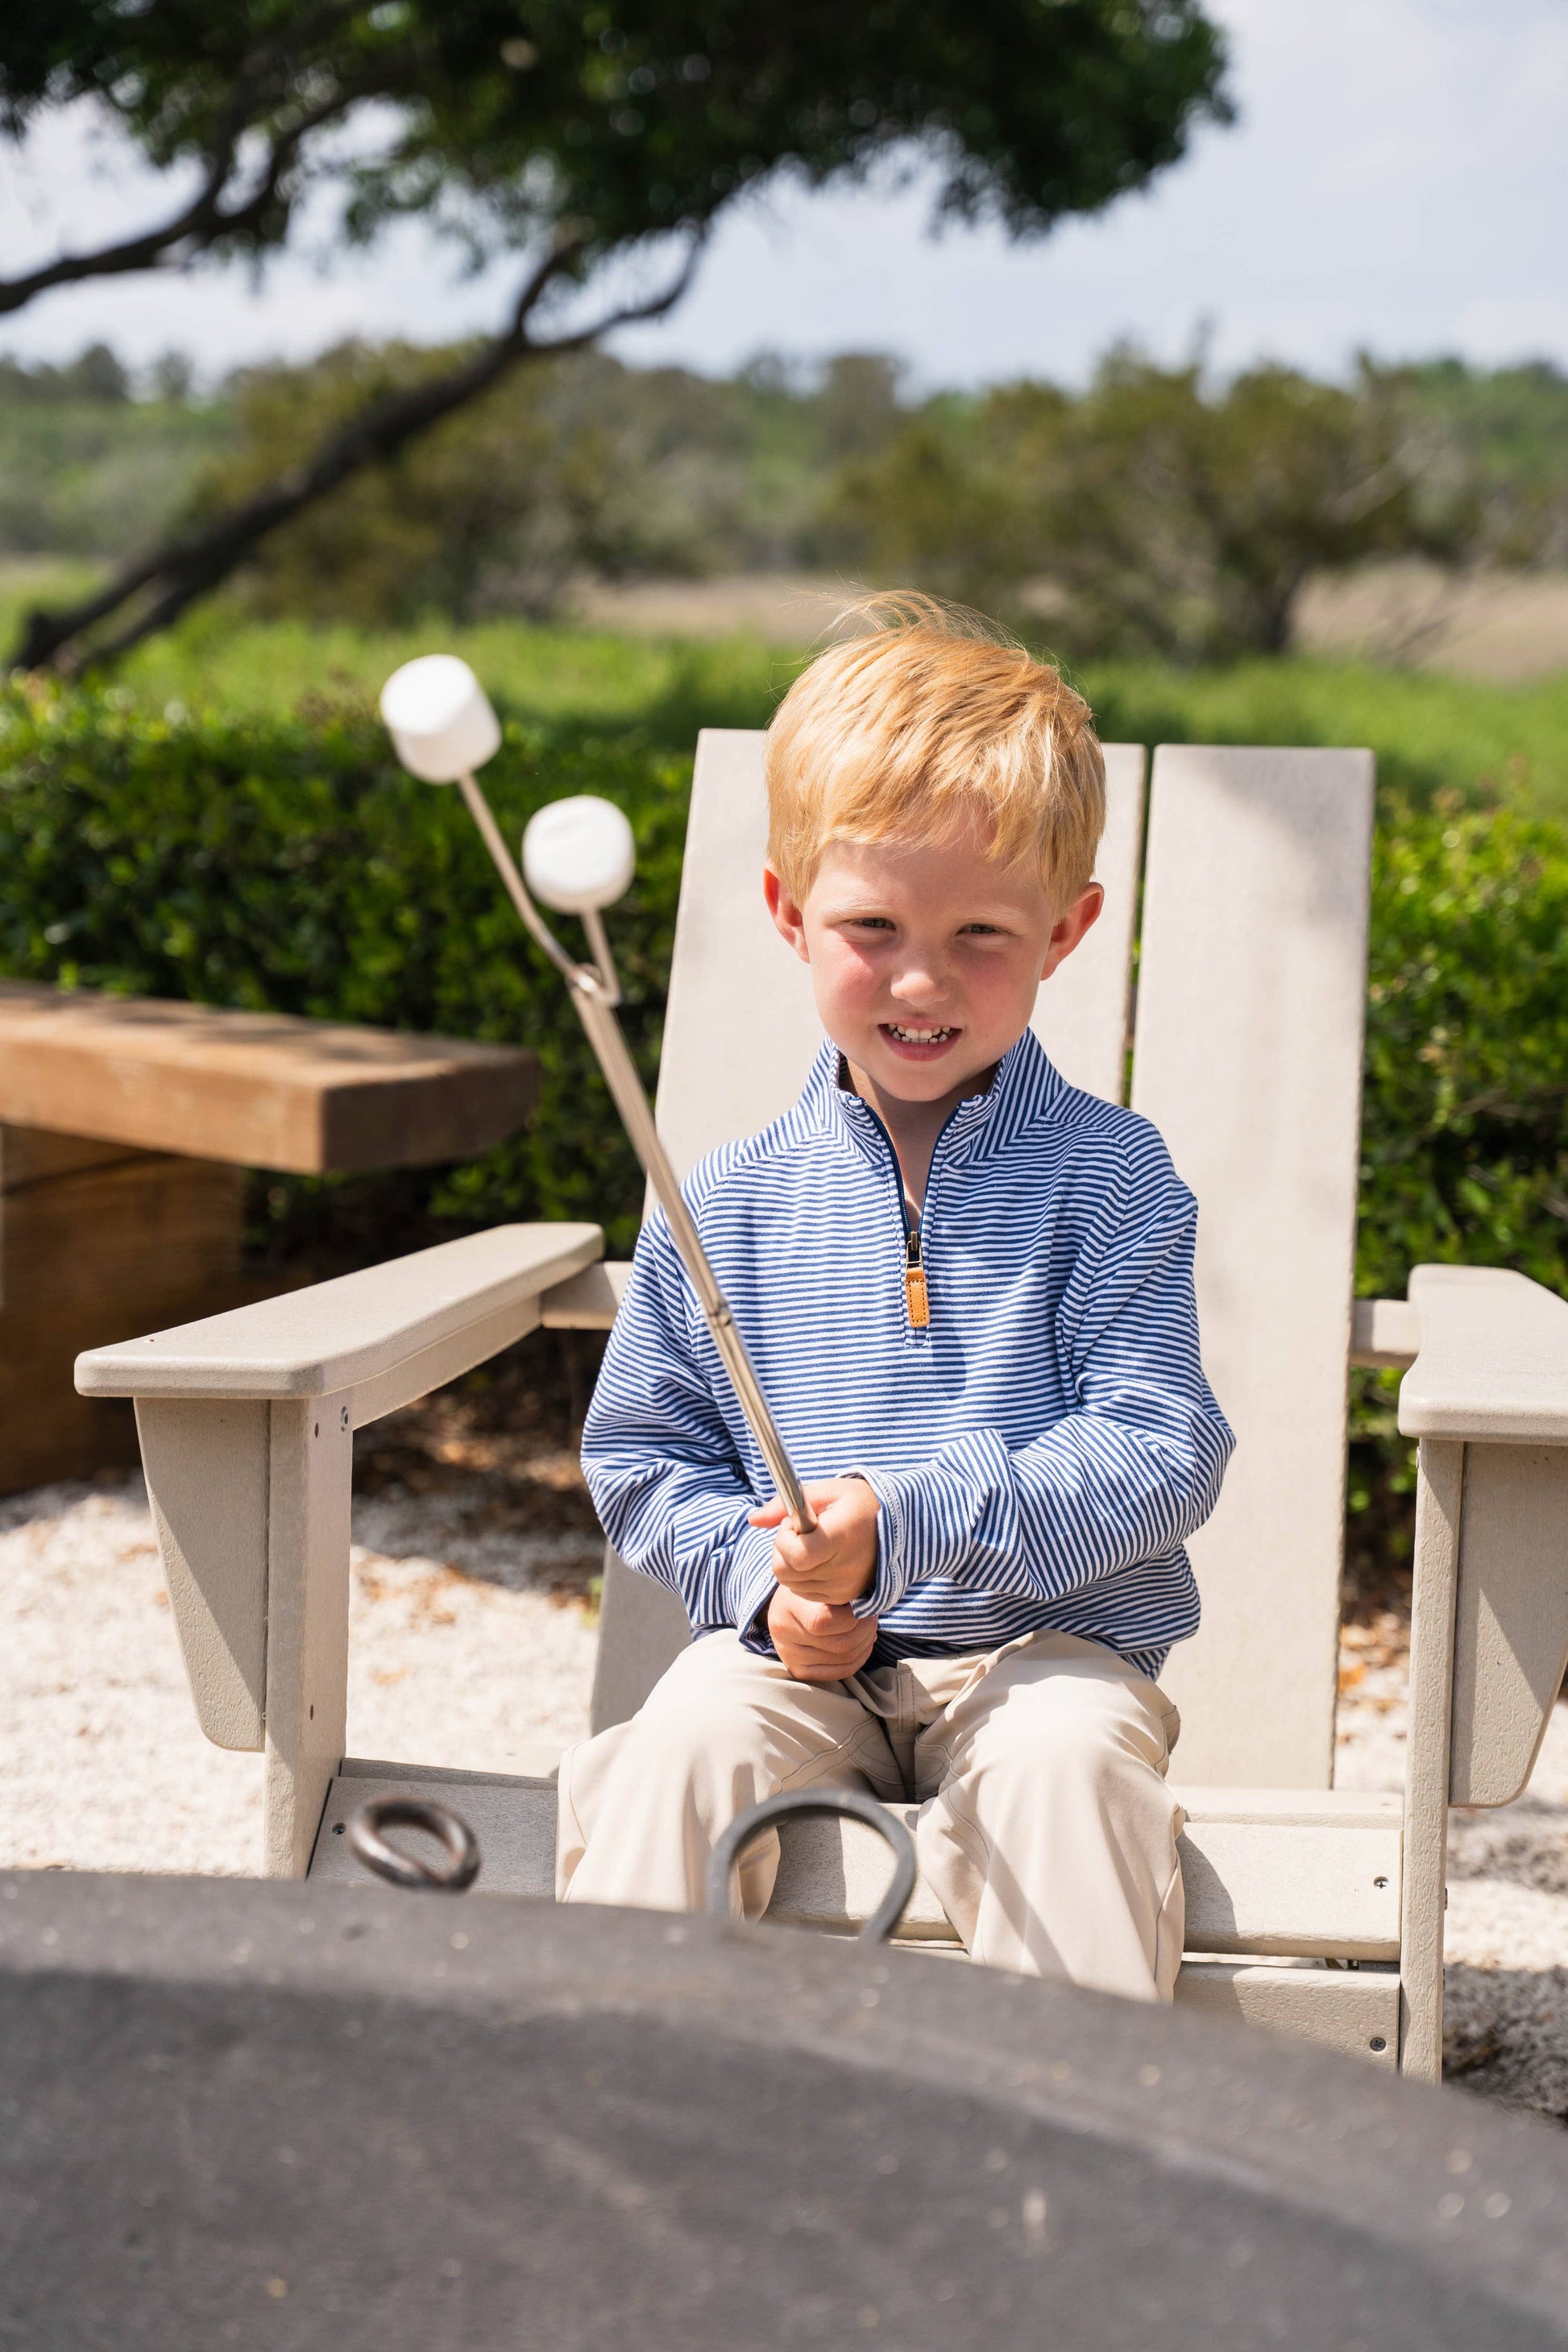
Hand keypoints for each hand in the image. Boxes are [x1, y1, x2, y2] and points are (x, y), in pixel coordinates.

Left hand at [749, 1477, 880, 1606]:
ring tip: (813, 1545)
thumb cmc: (858, 1503)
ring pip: (790, 1584)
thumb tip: (753, 1519)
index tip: (794, 1523)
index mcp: (841, 1537)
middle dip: (783, 1550)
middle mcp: (844, 1569)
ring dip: (791, 1564)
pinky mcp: (843, 1599)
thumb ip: (785, 1505)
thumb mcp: (826, 1491)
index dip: (784, 1540)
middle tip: (800, 1533)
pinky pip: (804, 1593)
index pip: (796, 1556)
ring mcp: (844, 1588)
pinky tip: (819, 1559)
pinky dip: (802, 1577)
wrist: (899, 1529)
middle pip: (786, 1572)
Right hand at [766, 1586, 878, 1683]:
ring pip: (843, 1659)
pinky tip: (863, 1644)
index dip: (853, 1617)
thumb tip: (870, 1605)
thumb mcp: (820, 1582)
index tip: (866, 1605)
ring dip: (865, 1644)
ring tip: (870, 1628)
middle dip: (866, 1631)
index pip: (824, 1621)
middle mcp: (784, 1633)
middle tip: (872, 1617)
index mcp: (788, 1605)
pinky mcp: (798, 1670)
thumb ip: (840, 1591)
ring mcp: (789, 1655)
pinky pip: (839, 1672)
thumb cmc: (809, 1589)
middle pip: (838, 1644)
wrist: (783, 1605)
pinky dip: (859, 1659)